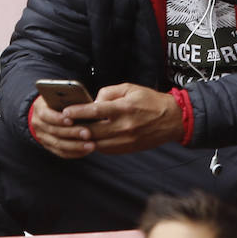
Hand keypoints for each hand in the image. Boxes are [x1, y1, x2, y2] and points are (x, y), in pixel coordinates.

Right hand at [29, 94, 99, 158]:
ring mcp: (42, 137)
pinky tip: (86, 151)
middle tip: (88, 134)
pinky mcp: (49, 146)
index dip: (58, 119)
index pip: (46, 115)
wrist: (48, 111)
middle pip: (54, 131)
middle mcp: (38, 124)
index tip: (72, 120)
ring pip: (58, 144)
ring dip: (76, 146)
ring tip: (91, 145)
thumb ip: (68, 99)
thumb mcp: (60, 96)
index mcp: (39, 108)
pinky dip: (74, 153)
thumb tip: (86, 104)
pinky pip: (61, 152)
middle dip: (72, 133)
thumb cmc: (60, 100)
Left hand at [63, 83, 184, 154]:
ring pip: (97, 143)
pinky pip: (106, 150)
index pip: (95, 111)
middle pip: (93, 130)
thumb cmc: (149, 100)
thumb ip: (108, 92)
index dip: (78, 112)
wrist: (172, 119)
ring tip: (74, 132)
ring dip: (84, 139)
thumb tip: (92, 101)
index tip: (65, 112)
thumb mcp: (129, 88)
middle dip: (76, 128)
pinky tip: (89, 139)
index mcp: (123, 108)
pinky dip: (96, 145)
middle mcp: (124, 126)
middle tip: (64, 124)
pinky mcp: (128, 149)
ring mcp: (126, 140)